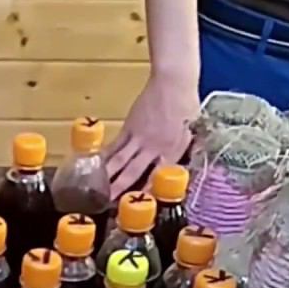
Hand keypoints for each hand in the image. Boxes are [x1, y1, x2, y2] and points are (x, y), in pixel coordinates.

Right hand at [104, 72, 200, 198]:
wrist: (174, 82)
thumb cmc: (187, 106)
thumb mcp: (192, 134)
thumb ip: (183, 152)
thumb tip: (179, 167)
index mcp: (172, 151)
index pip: (157, 178)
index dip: (145, 192)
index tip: (136, 205)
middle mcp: (153, 148)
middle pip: (133, 173)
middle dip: (119, 189)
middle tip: (107, 204)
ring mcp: (139, 138)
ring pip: (119, 161)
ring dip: (107, 177)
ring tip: (96, 190)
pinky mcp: (129, 127)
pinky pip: (114, 146)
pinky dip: (105, 157)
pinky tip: (96, 166)